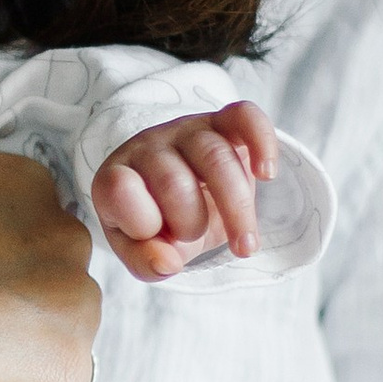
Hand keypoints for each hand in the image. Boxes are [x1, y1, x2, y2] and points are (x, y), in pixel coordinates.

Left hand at [91, 100, 276, 281]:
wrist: (184, 194)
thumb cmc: (160, 223)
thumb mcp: (143, 251)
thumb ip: (146, 262)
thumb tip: (167, 264)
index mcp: (115, 178)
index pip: (118, 191)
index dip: (143, 225)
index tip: (161, 245)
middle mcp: (147, 147)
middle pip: (174, 182)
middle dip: (191, 224)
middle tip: (196, 238)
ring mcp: (186, 130)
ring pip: (215, 158)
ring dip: (237, 210)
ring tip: (246, 247)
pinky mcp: (223, 122)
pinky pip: (244, 117)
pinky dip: (261, 143)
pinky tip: (266, 174)